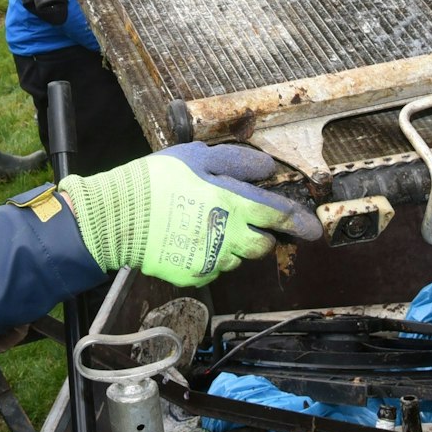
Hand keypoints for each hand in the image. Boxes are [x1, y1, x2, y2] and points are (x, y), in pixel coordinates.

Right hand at [60, 143, 322, 287]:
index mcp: (232, 202)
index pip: (277, 215)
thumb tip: (268, 169)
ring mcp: (211, 259)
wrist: (118, 216)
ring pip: (238, 258)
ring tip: (205, 226)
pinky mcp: (195, 275)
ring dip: (233, 245)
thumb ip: (237, 162)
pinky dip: (209, 256)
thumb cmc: (157, 180)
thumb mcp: (197, 157)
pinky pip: (214, 268)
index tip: (313, 230)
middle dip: (261, 235)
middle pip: (263, 245)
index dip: (299, 222)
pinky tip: (189, 239)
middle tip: (241, 222)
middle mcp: (228, 235)